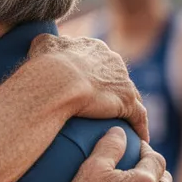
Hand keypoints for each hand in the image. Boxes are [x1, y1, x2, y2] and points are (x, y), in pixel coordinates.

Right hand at [30, 34, 148, 141]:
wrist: (56, 81)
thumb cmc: (46, 65)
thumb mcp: (42, 45)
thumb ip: (47, 42)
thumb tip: (44, 43)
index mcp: (93, 47)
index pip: (99, 59)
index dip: (94, 70)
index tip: (87, 82)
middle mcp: (112, 59)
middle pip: (116, 75)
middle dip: (113, 86)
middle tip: (103, 103)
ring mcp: (122, 80)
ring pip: (131, 94)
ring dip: (128, 105)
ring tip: (123, 121)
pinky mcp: (127, 101)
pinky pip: (138, 116)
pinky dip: (139, 127)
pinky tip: (140, 139)